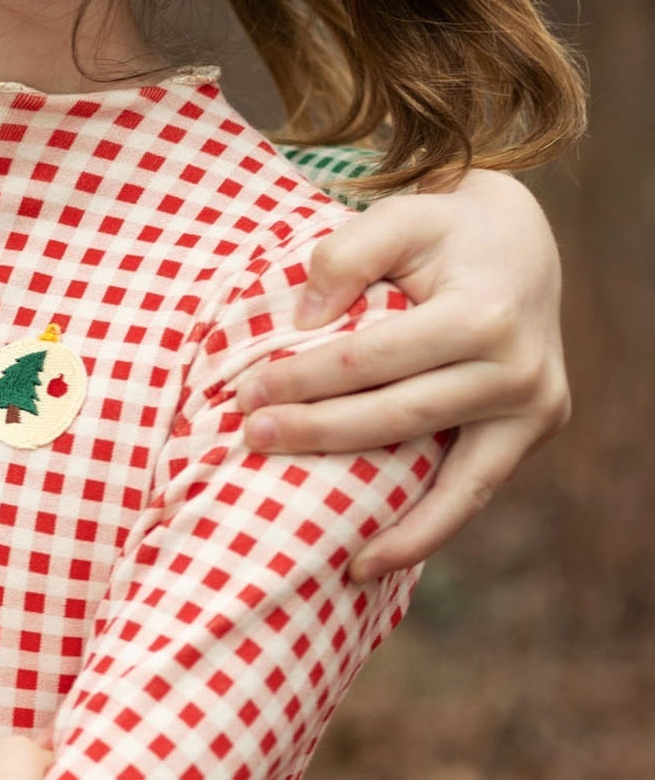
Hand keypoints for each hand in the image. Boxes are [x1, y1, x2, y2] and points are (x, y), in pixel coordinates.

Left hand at [238, 167, 566, 581]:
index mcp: (483, 315)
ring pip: (446, 476)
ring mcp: (535, 408)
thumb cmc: (443, 230)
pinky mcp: (533, 431)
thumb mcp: (398, 217)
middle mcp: (520, 369)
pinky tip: (373, 562)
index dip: (303, 380)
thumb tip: (304, 324)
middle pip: (398, 417)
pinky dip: (428, 531)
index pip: (371, 359)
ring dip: (379, 514)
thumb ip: (346, 256)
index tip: (245, 393)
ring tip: (320, 549)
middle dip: (318, 433)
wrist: (519, 243)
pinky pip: (475, 493)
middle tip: (251, 438)